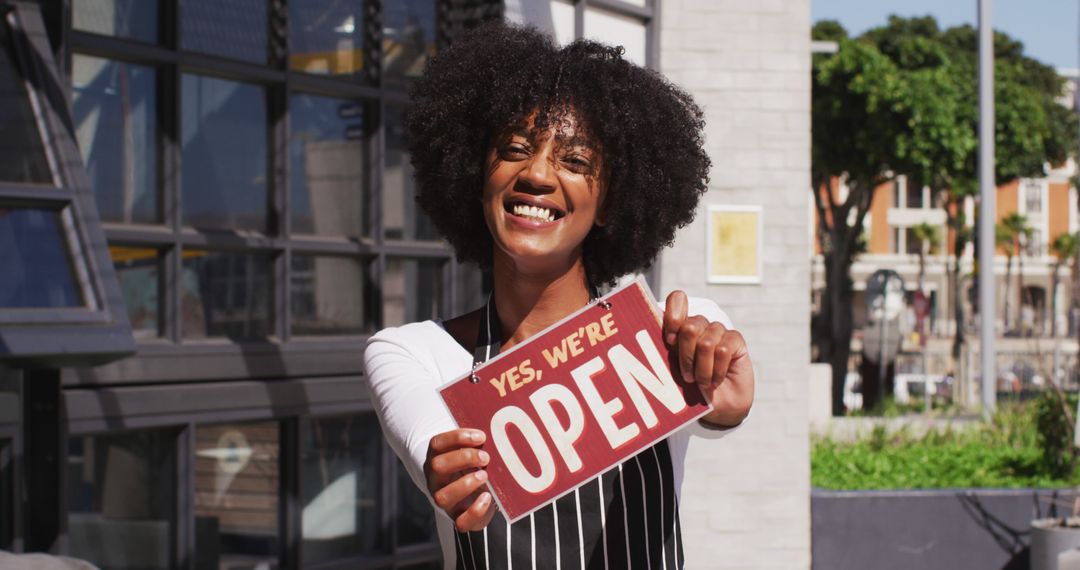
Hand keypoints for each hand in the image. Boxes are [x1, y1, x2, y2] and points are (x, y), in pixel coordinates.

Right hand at [425, 428, 496, 530]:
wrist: (477, 497)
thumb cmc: (475, 468)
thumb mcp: (474, 453)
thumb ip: (480, 444)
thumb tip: (501, 430)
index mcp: (437, 458)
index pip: (437, 443)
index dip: (458, 437)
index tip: (481, 437)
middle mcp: (435, 479)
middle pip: (437, 466)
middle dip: (463, 458)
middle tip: (486, 457)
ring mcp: (443, 500)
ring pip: (443, 496)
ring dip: (465, 484)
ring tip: (484, 475)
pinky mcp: (457, 517)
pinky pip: (460, 521)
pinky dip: (475, 511)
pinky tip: (487, 498)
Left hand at [663, 291, 754, 427]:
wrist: (718, 407)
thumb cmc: (691, 389)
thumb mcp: (672, 372)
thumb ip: (664, 354)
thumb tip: (653, 343)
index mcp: (678, 328)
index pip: (677, 300)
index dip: (673, 316)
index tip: (670, 341)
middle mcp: (699, 325)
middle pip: (689, 327)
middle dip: (686, 357)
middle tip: (688, 377)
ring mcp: (718, 331)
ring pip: (706, 343)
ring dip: (703, 370)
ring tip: (702, 383)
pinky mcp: (735, 340)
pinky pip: (724, 349)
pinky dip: (717, 371)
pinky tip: (716, 380)